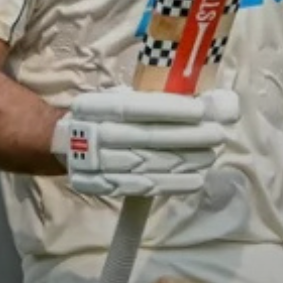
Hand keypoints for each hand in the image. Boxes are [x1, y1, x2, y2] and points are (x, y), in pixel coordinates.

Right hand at [50, 88, 240, 198]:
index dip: (169, 110)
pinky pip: (143, 186)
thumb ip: (154, 96)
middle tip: (216, 134)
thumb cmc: (105, 116)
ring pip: (148, 163)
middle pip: (146, 137)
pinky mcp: (105, 186)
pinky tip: (195, 178)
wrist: (65, 145)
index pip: (135, 107)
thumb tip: (204, 97)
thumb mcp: (119, 98)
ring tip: (210, 155)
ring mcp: (98, 164)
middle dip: (186, 137)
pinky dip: (172, 183)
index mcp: (96, 107)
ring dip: (184, 160)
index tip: (200, 111)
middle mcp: (95, 135)